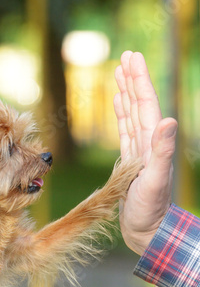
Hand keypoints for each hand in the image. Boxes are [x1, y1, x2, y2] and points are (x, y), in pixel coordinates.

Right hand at [114, 51, 177, 254]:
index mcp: (153, 143)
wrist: (147, 230)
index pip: (146, 105)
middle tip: (126, 56)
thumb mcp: (155, 181)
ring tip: (119, 74)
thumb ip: (162, 152)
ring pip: (132, 114)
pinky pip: (125, 130)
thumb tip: (168, 120)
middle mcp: (148, 142)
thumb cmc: (150, 211)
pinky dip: (121, 115)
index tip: (132, 58)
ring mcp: (139, 150)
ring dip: (126, 93)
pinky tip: (118, 105)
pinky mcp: (130, 160)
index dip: (139, 81)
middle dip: (133, 79)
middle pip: (140, 104)